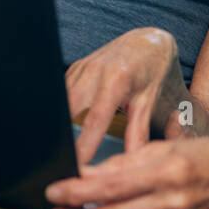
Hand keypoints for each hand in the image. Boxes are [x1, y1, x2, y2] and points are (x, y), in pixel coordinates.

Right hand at [66, 27, 185, 164]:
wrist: (146, 42)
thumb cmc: (153, 73)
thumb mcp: (150, 103)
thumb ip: (140, 133)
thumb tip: (133, 162)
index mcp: (116, 79)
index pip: (94, 120)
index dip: (82, 146)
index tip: (75, 166)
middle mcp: (94, 71)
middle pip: (67, 110)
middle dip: (60, 137)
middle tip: (60, 163)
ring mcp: (80, 68)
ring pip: (59, 101)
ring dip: (56, 125)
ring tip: (56, 151)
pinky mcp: (72, 69)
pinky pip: (60, 94)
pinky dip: (57, 113)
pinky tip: (58, 131)